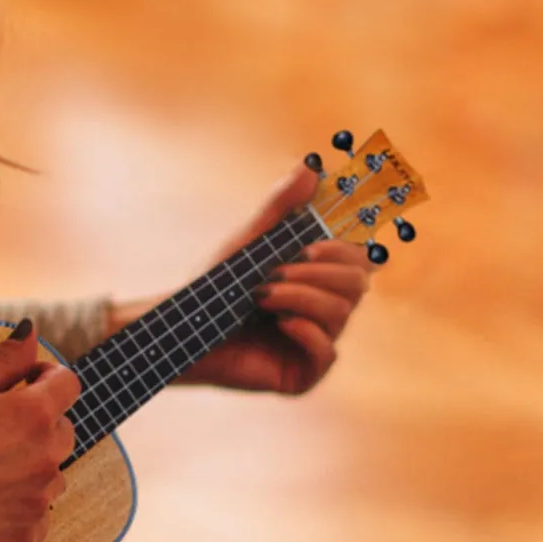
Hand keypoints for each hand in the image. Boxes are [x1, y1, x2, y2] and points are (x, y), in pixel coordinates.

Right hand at [0, 323, 79, 541]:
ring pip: (51, 475)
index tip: (26, 383)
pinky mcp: (27, 536)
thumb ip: (3, 360)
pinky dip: (17, 508)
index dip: (47, 377)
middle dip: (38, 425)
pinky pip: (36, 515)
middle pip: (63, 431)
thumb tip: (31, 332)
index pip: (67, 383)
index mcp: (33, 414)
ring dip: (30, 468)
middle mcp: (46, 457)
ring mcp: (39, 501)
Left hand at [108, 164, 371, 395]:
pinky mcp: (301, 375)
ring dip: (301, 296)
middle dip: (317, 272)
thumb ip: (280, 207)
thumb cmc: (215, 287)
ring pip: (342, 314)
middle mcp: (323, 313)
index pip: (360, 261)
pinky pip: (328, 354)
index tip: (309, 244)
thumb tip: (310, 167)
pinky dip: (304, 331)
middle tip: (275, 271)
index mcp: (319, 282)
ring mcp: (314, 345)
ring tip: (262, 295)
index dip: (346, 249)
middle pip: (358, 285)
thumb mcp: (250, 241)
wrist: (182, 328)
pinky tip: (277, 324)